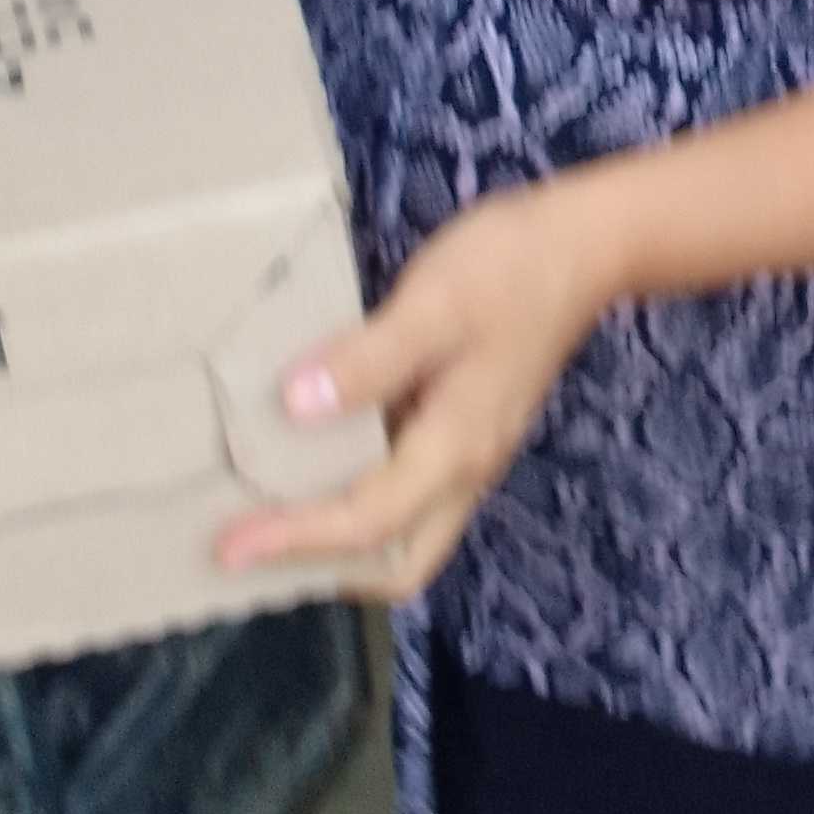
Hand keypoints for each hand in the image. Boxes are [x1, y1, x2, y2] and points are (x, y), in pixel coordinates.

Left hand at [214, 176, 629, 602]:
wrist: (586, 244)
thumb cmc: (510, 268)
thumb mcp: (435, 304)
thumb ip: (368, 360)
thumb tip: (295, 408)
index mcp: (456, 447)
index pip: (369, 522)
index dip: (296, 540)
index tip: (228, 547)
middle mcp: (465, 466)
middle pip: (399, 561)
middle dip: (324, 569)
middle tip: (248, 548)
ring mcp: (469, 448)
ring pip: (403, 529)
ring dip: (338, 536)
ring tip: (265, 510)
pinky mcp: (464, 423)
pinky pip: (405, 485)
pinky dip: (356, 491)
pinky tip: (312, 454)